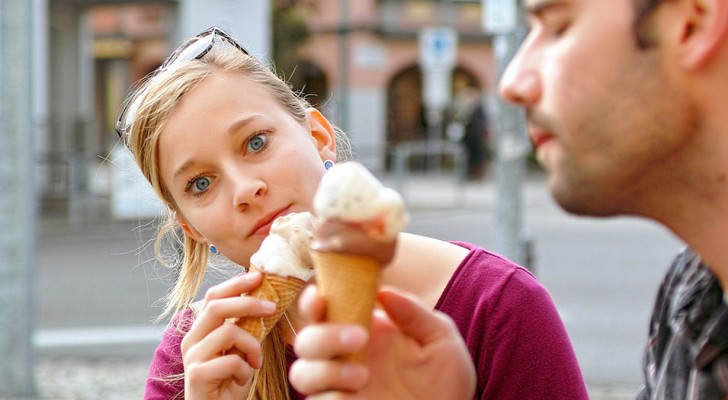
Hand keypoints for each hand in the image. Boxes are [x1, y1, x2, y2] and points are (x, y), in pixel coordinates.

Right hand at [181, 272, 276, 399]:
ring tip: (255, 362)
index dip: (235, 284)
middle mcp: (191, 340)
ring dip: (252, 346)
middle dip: (248, 302)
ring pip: (228, 332)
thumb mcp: (239, 350)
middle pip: (216, 306)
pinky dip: (245, 370)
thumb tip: (265, 299)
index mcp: (200, 330)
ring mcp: (191, 357)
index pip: (212, 296)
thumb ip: (243, 327)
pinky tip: (243, 380)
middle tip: (272, 307)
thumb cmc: (230, 382)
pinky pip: (231, 360)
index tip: (258, 276)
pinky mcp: (196, 374)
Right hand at [290, 286, 475, 399]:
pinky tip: (357, 397)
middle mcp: (344, 358)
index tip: (320, 296)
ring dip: (325, 370)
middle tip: (360, 337)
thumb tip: (383, 292)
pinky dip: (331, 398)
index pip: (325, 311)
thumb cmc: (446, 383)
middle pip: (306, 340)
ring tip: (363, 376)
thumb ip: (415, 313)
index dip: (313, 301)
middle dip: (325, 335)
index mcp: (363, 331)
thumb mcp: (441, 340)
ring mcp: (339, 389)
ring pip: (301, 373)